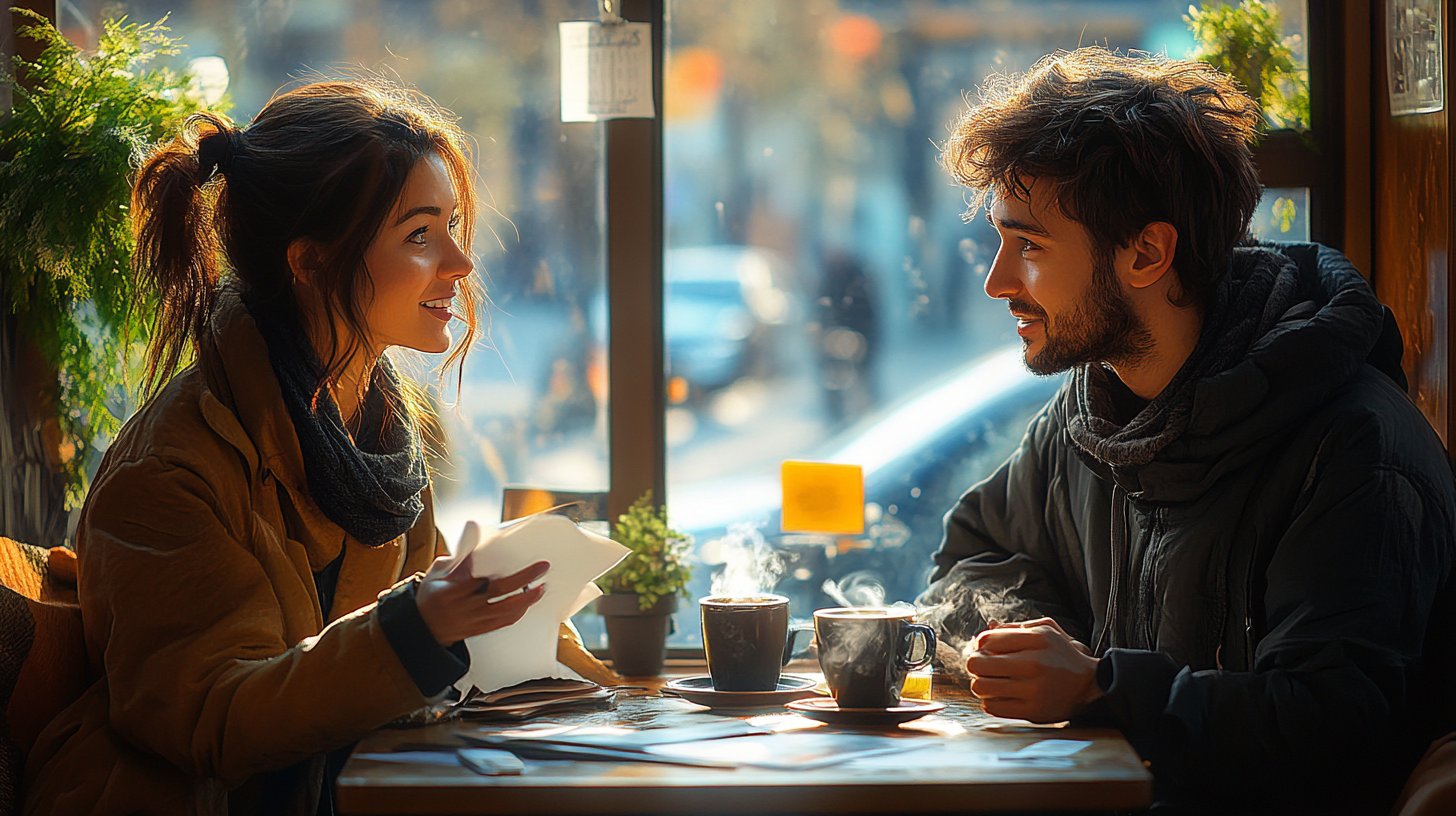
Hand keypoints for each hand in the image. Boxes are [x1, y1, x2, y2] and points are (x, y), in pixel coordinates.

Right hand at [415, 537, 549, 646]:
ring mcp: (475, 620)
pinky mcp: (481, 628)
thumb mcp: (436, 575)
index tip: (507, 556)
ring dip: (527, 598)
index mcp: (451, 591)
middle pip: (499, 592)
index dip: (492, 570)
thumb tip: (473, 549)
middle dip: (524, 578)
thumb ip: (455, 562)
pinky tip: (528, 602)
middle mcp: (466, 607)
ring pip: (507, 610)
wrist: (425, 628)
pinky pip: (504, 622)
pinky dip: (519, 612)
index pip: (474, 579)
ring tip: (541, 587)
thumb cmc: (430, 597)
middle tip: (542, 567)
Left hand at [965, 622, 1100, 722]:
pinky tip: (1001, 696)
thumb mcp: (1045, 630)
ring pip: (981, 687)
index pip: (986, 640)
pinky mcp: (1033, 712)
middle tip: (984, 667)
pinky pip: (991, 707)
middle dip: (975, 664)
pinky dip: (990, 701)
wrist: (1089, 684)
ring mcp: (1034, 690)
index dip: (980, 645)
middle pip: (977, 664)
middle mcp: (1035, 664)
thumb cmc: (1060, 654)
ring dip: (981, 684)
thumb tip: (982, 636)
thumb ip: (1012, 628)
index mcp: (1037, 640)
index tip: (986, 649)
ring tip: (991, 682)